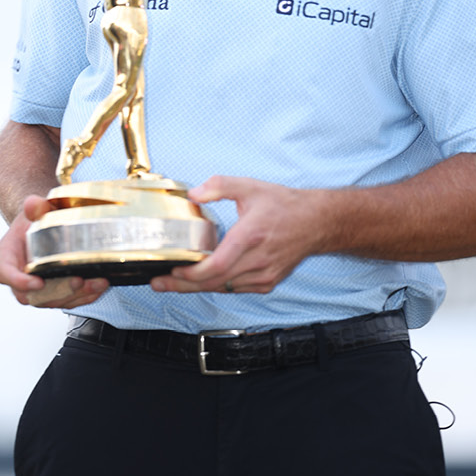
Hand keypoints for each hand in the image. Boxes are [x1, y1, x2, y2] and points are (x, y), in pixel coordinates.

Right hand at [0, 194, 108, 307]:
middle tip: (77, 281)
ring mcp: (39, 288)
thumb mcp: (34, 209)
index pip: (5, 274)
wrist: (43, 225)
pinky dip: (86, 296)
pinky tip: (100, 285)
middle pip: (33, 296)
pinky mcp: (56, 292)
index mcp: (8, 257)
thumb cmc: (35, 219)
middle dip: (58, 292)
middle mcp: (20, 278)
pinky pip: (69, 301)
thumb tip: (34, 204)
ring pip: (53, 302)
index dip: (19, 282)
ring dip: (77, 296)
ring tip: (96, 283)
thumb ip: (34, 207)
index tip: (37, 282)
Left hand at [151, 176, 325, 294]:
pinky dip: (217, 285)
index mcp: (250, 236)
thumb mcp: (250, 186)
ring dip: (197, 287)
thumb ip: (219, 186)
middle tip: (158, 283)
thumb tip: (193, 194)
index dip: (191, 274)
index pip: (217, 266)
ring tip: (172, 283)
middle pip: (214, 282)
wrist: (316, 223)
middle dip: (182, 285)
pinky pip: (235, 289)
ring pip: (223, 288)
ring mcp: (263, 275)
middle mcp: (257, 261)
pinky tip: (202, 279)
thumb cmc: (284, 205)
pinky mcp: (266, 283)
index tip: (172, 271)